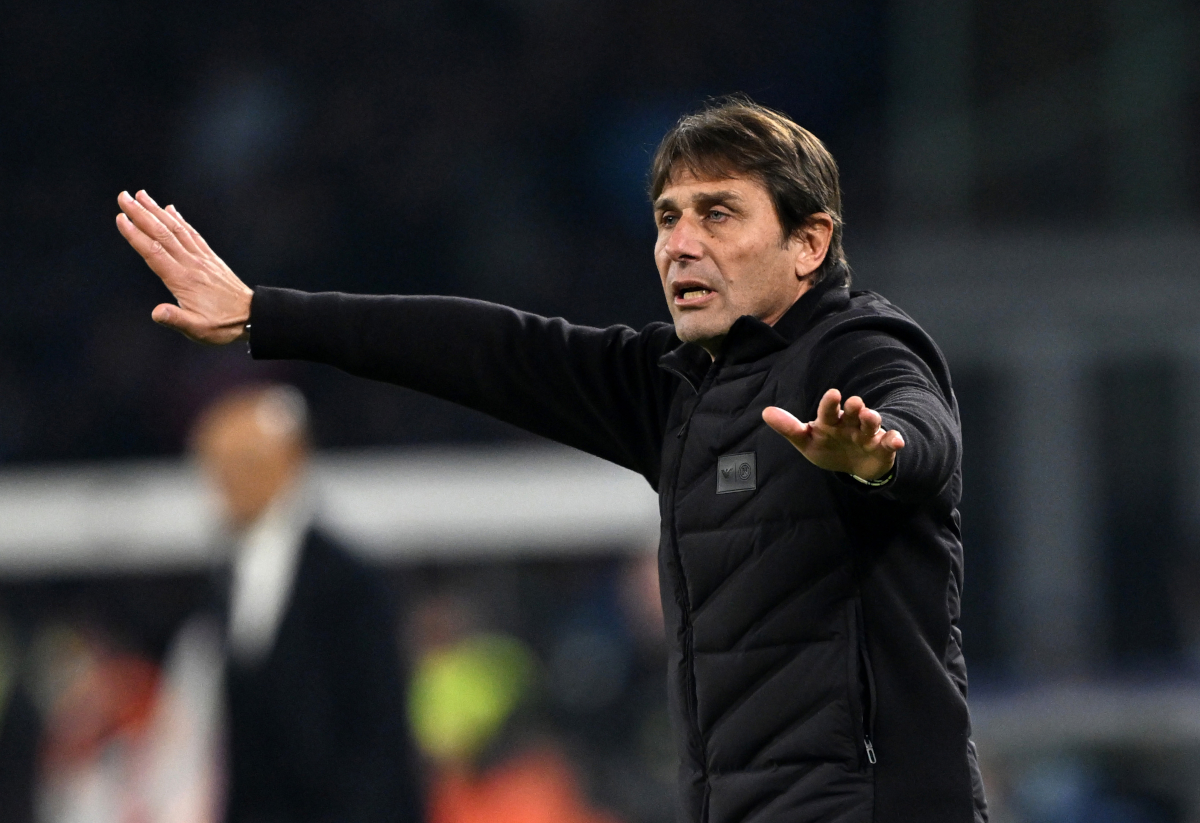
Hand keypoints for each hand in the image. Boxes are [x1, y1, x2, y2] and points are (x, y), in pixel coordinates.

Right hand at [116, 190, 252, 344]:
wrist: (253, 318)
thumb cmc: (223, 326)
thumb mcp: (197, 329)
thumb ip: (175, 319)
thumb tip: (156, 313)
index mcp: (182, 280)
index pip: (154, 252)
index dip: (136, 235)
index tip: (121, 218)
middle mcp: (191, 264)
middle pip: (162, 234)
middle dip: (142, 214)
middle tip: (123, 196)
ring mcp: (202, 259)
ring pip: (177, 230)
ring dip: (158, 211)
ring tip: (142, 195)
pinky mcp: (211, 258)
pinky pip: (193, 235)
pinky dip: (180, 220)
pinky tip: (171, 210)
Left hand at [762, 389, 903, 480]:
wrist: (855, 465)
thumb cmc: (828, 447)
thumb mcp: (807, 441)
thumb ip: (789, 428)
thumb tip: (765, 412)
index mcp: (831, 421)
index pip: (828, 410)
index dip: (830, 403)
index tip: (832, 394)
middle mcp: (850, 423)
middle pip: (852, 412)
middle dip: (853, 407)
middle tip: (853, 403)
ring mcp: (868, 434)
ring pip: (872, 424)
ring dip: (872, 419)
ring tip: (870, 417)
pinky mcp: (883, 447)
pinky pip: (890, 442)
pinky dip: (894, 440)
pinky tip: (896, 441)